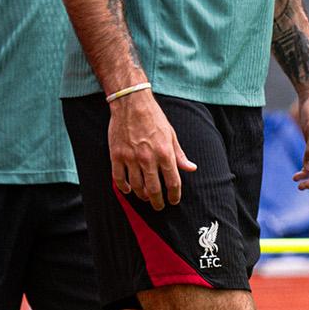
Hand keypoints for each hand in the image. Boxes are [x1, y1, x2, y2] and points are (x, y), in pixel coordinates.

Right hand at [109, 89, 195, 208]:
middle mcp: (148, 158)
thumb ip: (180, 155)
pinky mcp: (117, 155)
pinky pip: (119, 179)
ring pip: (136, 187)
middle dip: (158, 202)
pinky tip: (128, 190)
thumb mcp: (171, 135)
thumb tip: (191, 168)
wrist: (131, 103)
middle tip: (159, 206)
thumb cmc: (154, 117)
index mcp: (165, 153)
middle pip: (154, 190)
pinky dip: (124, 188)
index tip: (173, 201)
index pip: (173, 182)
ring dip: (142, 196)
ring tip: (146, 198)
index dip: (174, 195)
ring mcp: (131, 158)